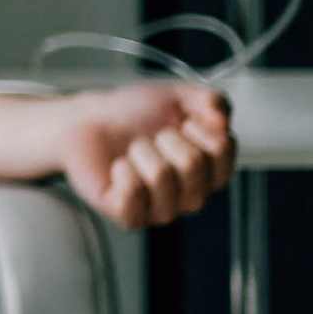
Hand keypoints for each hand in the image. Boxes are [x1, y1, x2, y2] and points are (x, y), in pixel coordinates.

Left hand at [57, 82, 235, 229]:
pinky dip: (122, 170)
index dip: (198, 126)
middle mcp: (193, 195)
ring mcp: (163, 210)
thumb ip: (211, 100)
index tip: (183, 122)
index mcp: (211, 170)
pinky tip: (119, 167)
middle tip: (151, 137)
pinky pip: (133, 193)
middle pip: (192, 163)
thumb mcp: (178, 96)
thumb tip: (222, 120)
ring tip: (133, 151)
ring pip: (161, 175)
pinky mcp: (131, 217)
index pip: (224, 148)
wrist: (89, 122)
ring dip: (140, 151)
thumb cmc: (135, 114)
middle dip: (164, 138)